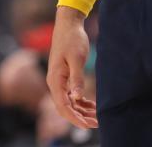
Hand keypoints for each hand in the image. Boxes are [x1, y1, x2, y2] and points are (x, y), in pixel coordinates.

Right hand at [47, 7, 97, 128]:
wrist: (68, 25)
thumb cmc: (72, 39)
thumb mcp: (77, 59)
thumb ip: (76, 78)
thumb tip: (76, 97)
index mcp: (55, 79)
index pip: (62, 106)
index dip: (74, 118)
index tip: (87, 125)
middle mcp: (54, 82)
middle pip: (65, 107)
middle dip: (79, 117)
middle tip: (96, 124)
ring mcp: (59, 80)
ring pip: (69, 102)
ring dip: (81, 111)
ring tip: (97, 117)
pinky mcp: (65, 77)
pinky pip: (71, 95)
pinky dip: (81, 102)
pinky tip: (92, 105)